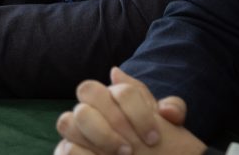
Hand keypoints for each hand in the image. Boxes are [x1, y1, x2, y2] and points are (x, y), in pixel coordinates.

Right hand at [56, 67, 199, 154]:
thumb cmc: (154, 141)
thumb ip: (173, 112)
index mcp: (115, 94)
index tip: (154, 138)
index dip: (138, 113)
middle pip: (86, 90)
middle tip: (132, 147)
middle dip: (113, 119)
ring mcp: (76, 129)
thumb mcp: (171, 127)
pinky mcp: (67, 151)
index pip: (121, 89)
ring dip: (97, 137)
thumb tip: (164, 110)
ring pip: (67, 119)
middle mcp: (91, 106)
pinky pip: (65, 148)